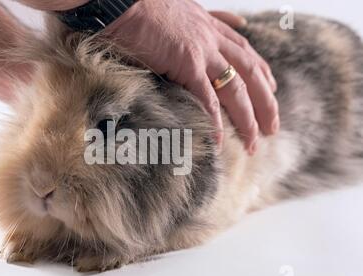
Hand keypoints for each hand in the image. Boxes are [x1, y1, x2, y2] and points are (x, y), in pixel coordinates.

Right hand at [104, 0, 278, 153]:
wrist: (121, 1)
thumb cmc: (139, 6)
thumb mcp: (176, 10)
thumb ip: (198, 19)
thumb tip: (219, 22)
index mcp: (208, 25)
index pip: (245, 49)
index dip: (261, 70)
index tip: (272, 88)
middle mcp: (211, 37)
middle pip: (250, 72)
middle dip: (265, 102)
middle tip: (272, 127)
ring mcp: (202, 50)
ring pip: (235, 88)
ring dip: (247, 118)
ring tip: (252, 143)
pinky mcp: (186, 62)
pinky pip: (207, 98)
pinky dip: (215, 121)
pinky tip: (219, 140)